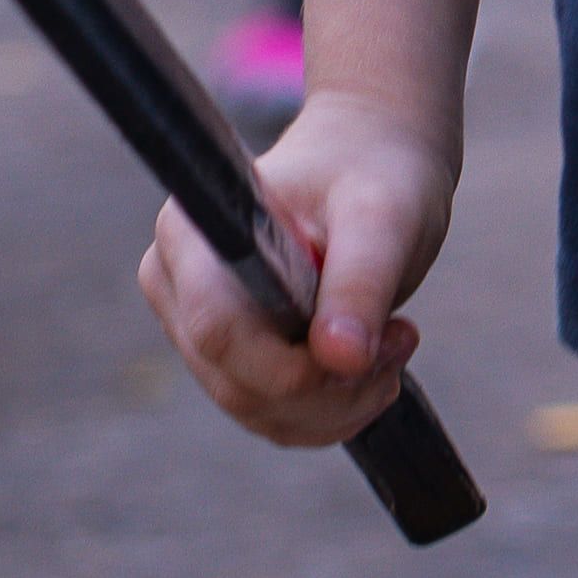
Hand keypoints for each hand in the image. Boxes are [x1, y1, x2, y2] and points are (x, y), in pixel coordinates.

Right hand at [140, 87, 456, 448]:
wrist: (375, 161)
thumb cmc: (376, 172)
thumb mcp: (383, 217)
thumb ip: (360, 282)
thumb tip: (340, 359)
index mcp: (191, 232)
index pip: (219, 333)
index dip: (292, 367)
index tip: (367, 349)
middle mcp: (177, 282)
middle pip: (237, 384)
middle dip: (329, 388)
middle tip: (400, 338)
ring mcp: (196, 324)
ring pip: (256, 411)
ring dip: (339, 402)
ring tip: (394, 341)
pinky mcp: (228, 357)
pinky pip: (272, 416)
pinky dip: (332, 410)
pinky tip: (373, 363)